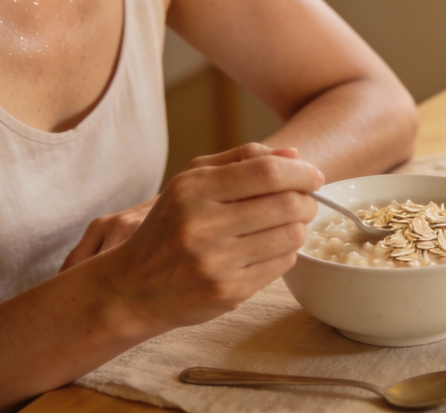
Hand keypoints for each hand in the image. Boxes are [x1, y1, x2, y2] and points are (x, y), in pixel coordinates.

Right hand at [61, 144, 307, 271]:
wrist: (133, 288)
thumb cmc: (168, 227)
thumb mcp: (191, 182)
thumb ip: (242, 159)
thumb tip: (293, 153)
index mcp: (193, 190)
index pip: (266, 173)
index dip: (301, 171)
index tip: (313, 175)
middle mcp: (203, 225)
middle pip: (286, 204)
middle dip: (306, 200)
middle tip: (304, 201)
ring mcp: (216, 262)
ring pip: (290, 236)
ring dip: (299, 227)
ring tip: (287, 224)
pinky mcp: (228, 292)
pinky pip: (280, 265)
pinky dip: (285, 252)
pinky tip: (269, 248)